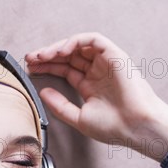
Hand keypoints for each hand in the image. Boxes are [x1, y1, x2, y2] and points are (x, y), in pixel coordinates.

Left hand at [25, 32, 167, 161]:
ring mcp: (106, 63)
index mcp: (91, 86)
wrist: (137, 127)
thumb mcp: (79, 118)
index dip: (48, 67)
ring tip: (41, 56)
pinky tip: (60, 51)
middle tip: (30, 59)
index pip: (66, 70)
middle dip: (48, 56)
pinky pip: (93, 40)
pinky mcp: (115, 55)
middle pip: (69, 56)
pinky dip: (75, 42)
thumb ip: (60, 105)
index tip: (31, 69)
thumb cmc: (115, 127)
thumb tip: (43, 92)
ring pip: (78, 46)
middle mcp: (98, 72)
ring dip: (58, 48)